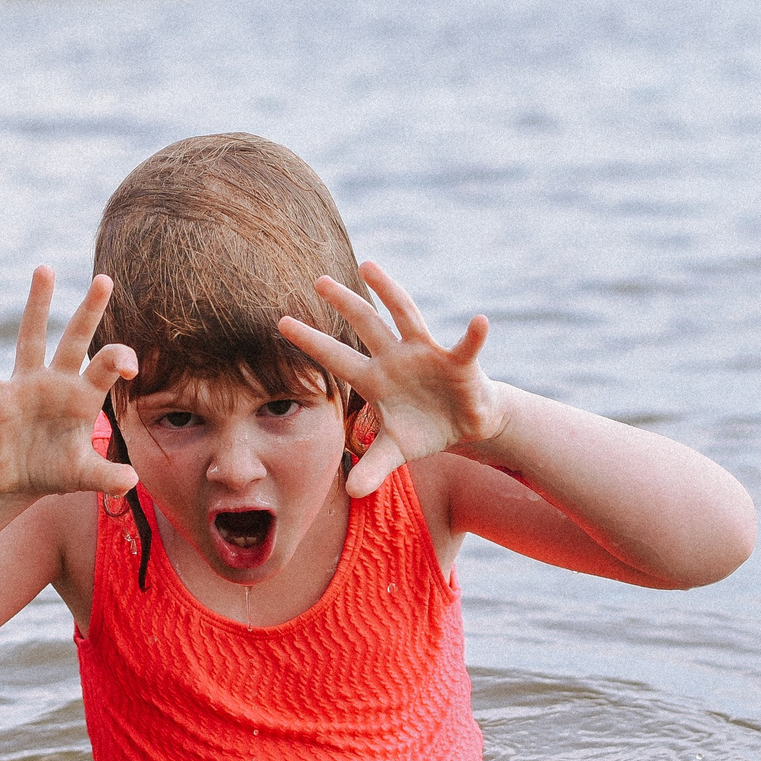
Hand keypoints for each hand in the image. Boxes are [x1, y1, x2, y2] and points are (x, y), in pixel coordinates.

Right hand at [0, 267, 140, 501]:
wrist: (10, 483)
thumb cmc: (50, 470)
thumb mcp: (82, 476)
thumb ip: (106, 477)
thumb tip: (132, 480)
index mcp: (83, 395)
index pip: (106, 366)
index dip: (120, 359)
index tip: (129, 367)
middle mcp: (57, 381)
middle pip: (76, 338)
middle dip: (90, 310)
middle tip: (105, 278)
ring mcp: (26, 385)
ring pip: (33, 337)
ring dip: (39, 304)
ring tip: (45, 269)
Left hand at [279, 260, 508, 498]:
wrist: (467, 423)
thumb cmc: (425, 430)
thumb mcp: (396, 452)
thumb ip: (373, 468)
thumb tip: (351, 493)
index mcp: (375, 380)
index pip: (336, 358)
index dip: (311, 342)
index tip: (281, 323)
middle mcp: (396, 358)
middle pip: (366, 325)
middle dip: (345, 303)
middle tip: (318, 280)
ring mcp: (426, 354)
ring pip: (405, 316)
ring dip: (389, 291)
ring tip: (370, 267)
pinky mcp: (458, 362)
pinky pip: (466, 346)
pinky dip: (474, 335)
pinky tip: (479, 322)